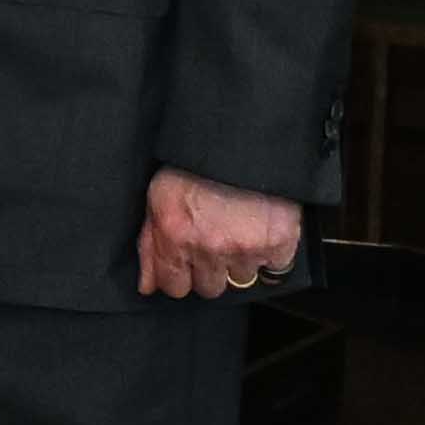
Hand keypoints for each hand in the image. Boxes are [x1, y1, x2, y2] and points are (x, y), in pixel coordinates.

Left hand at [137, 171, 305, 298]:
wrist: (242, 136)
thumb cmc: (197, 161)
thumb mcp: (159, 196)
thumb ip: (150, 245)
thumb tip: (146, 285)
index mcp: (176, 235)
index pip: (174, 287)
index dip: (181, 275)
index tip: (188, 265)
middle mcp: (209, 248)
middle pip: (209, 288)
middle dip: (210, 270)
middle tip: (216, 242)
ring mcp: (245, 248)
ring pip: (241, 280)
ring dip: (240, 262)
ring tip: (240, 231)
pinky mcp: (278, 243)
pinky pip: (275, 270)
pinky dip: (271, 257)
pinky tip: (262, 234)